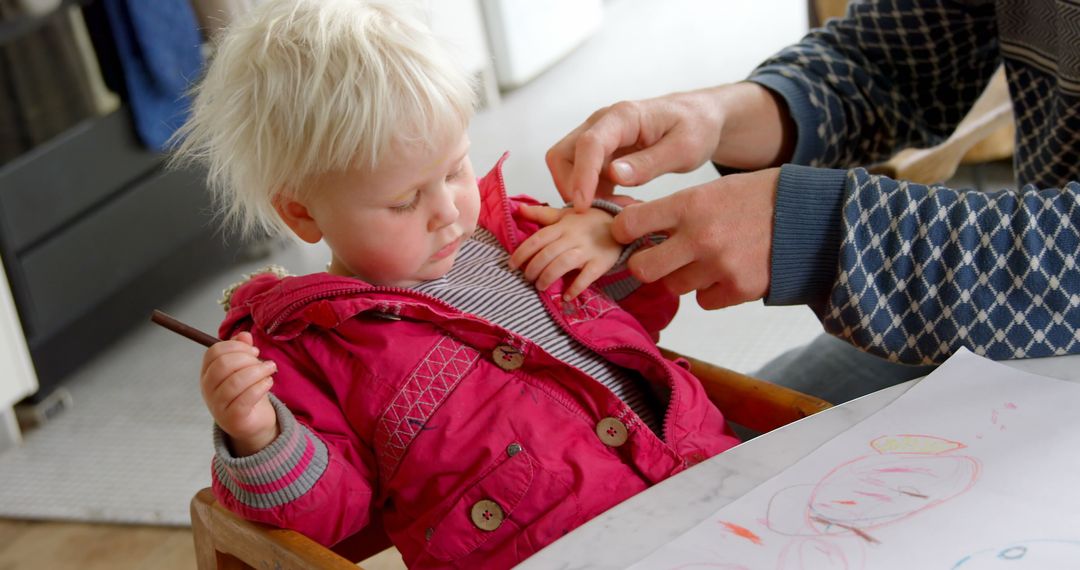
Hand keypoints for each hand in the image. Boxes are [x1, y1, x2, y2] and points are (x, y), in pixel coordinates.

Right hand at [200, 331, 278, 455]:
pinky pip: (245, 399)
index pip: (213, 352)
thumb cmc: (247, 393)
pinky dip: (260, 387)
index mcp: (208, 374)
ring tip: (270, 370)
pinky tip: (268, 383)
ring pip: (235, 382)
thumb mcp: (245, 369)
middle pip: (223, 365)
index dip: (235, 347)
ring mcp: (218, 405)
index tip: (254, 351)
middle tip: (263, 362)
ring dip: (258, 371)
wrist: (253, 424)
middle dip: (248, 359)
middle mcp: (208, 389)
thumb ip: (243, 351)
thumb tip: (244, 335)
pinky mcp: (233, 418)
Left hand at [508, 205, 622, 299]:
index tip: (511, 265)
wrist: (621, 225)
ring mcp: (588, 250)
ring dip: (548, 277)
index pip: (537, 239)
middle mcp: (573, 237)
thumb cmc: (587, 223)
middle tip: (527, 279)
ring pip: (563, 264)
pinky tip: (566, 296)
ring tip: (541, 287)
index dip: (522, 253)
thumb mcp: (565, 215)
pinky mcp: (601, 263)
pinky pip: (586, 277)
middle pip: (547, 254)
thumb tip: (518, 209)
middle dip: (533, 268)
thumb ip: (541, 214)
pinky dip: (575, 288)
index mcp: (562, 226)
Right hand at [547, 83, 792, 211]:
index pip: (589, 144)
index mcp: (624, 117)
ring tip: (617, 210)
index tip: (583, 206)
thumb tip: (614, 175)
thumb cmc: (696, 128)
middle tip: (603, 213)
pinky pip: (581, 176)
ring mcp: (598, 138)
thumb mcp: (684, 148)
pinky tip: (618, 206)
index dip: (582, 177)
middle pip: (562, 155)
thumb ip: (650, 163)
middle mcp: (601, 124)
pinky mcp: (600, 154)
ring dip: (582, 194)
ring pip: (567, 168)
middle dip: (572, 188)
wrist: (699, 118)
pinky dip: (591, 195)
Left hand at [611, 168, 779, 309]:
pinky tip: (728, 272)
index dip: (622, 232)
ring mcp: (719, 266)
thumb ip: (676, 209)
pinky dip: (711, 291)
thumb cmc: (758, 198)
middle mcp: (699, 237)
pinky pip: (703, 301)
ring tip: (707, 259)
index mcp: (690, 204)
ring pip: (674, 286)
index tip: (628, 234)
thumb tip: (633, 226)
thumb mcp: (714, 190)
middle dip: (645, 265)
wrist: (811, 217)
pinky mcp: (737, 290)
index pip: (628, 224)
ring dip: (684, 276)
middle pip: (642, 268)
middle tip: (657, 258)